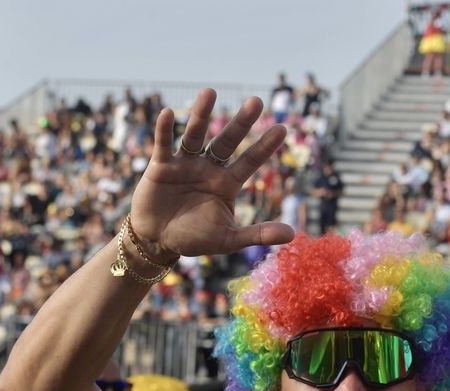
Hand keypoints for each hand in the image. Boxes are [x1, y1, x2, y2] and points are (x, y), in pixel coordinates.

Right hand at [130, 89, 294, 255]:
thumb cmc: (194, 238)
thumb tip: (292, 234)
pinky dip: (164, 131)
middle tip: (257, 101)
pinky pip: (164, 145)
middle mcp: (208, 168)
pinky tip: (167, 113)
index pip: (250, 161)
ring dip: (201, 115)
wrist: (158, 240)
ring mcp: (185, 164)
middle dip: (241, 123)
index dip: (264, 146)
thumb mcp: (228, 240)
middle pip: (227, 142)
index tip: (283, 128)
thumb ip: (258, 235)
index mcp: (227, 183)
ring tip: (210, 92)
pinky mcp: (160, 166)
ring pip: (195, 135)